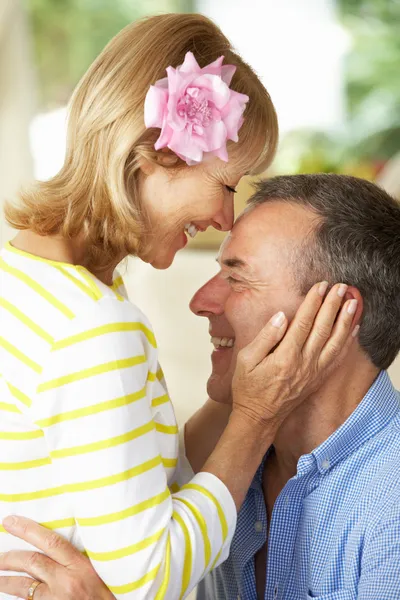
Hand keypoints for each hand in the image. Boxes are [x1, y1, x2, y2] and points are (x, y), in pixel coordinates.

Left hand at [0, 516, 114, 599]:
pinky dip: (21, 597)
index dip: (28, 530)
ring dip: (6, 580)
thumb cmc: (108, 595)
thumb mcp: (100, 571)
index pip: (51, 541)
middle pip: (32, 562)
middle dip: (10, 557)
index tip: (10, 522)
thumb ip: (80, 559)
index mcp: (81, 566)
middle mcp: (66, 582)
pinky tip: (13, 594)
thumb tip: (57, 545)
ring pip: (24, 587)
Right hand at [232, 282, 358, 428]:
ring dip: (345, 320)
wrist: (259, 417)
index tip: (320, 286)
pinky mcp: (318, 379)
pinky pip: (337, 358)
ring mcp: (313, 372)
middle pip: (323, 328)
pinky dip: (347, 342)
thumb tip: (281, 316)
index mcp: (285, 356)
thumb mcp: (246, 360)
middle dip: (333, 305)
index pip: (303, 322)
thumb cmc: (249, 388)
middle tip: (341, 287)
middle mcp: (304, 364)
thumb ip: (265, 337)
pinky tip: (352, 329)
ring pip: (335, 342)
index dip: (314, 302)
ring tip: (353, 302)